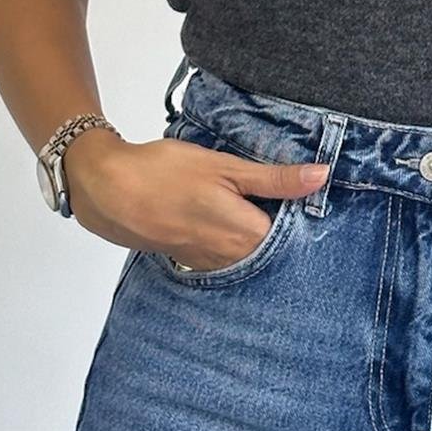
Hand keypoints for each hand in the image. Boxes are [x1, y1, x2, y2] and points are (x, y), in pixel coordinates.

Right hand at [67, 133, 328, 271]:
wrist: (108, 191)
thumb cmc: (167, 174)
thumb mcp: (226, 167)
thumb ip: (275, 178)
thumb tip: (323, 177)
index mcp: (249, 235)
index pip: (298, 232)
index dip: (305, 211)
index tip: (310, 191)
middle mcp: (234, 259)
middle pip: (276, 246)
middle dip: (285, 223)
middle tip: (283, 193)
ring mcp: (212, 263)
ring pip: (252, 252)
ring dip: (258, 231)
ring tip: (255, 202)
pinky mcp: (194, 260)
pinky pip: (228, 255)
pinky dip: (235, 238)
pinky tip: (227, 216)